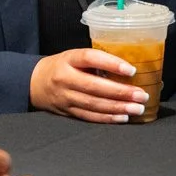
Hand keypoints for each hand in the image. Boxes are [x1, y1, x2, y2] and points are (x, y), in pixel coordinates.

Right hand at [29, 48, 146, 123]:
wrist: (34, 83)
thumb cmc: (61, 67)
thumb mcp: (74, 57)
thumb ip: (95, 62)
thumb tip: (128, 69)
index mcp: (68, 60)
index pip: (90, 58)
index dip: (111, 63)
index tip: (131, 70)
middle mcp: (64, 78)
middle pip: (94, 86)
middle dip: (121, 92)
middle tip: (141, 95)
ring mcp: (65, 97)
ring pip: (93, 104)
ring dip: (118, 107)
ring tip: (137, 108)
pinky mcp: (67, 111)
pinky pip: (89, 116)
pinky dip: (107, 118)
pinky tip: (122, 117)